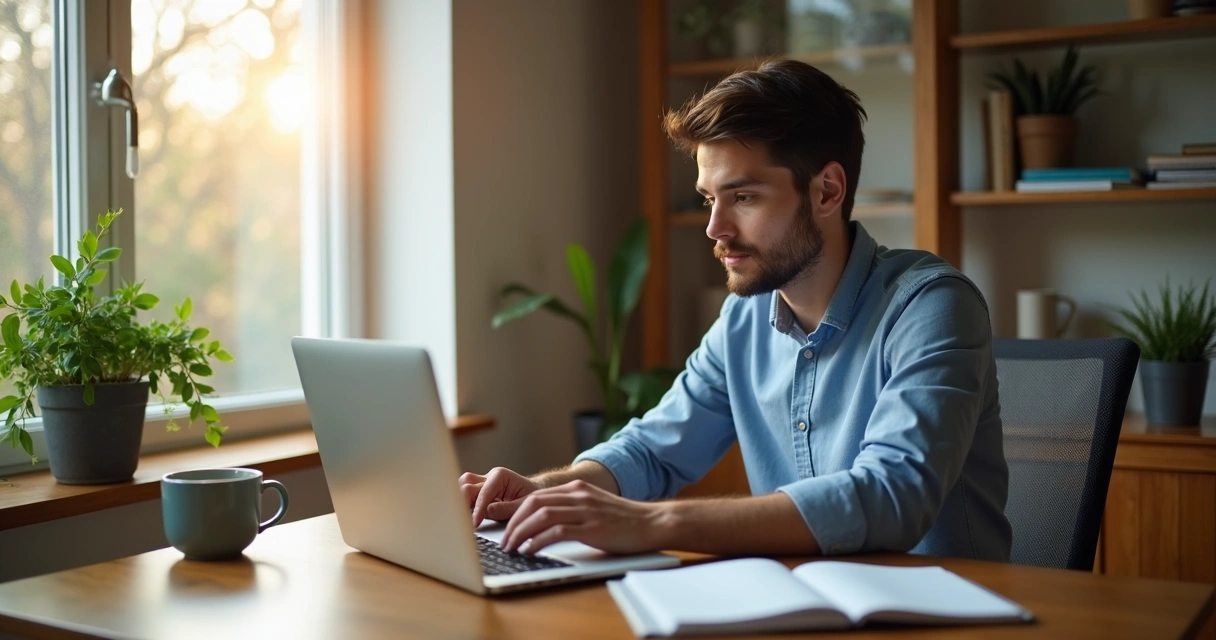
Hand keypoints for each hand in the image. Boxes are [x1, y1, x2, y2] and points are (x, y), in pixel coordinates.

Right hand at [460, 467, 541, 527]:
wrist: (535, 494)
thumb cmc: (531, 496)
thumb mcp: (523, 505)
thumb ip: (505, 509)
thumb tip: (486, 511)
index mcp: (500, 476)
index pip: (483, 493)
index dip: (478, 509)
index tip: (475, 523)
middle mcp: (488, 477)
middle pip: (466, 484)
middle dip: (464, 501)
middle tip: (466, 518)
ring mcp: (482, 483)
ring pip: (462, 485)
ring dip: (461, 500)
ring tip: (466, 516)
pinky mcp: (479, 492)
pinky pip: (466, 494)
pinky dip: (464, 504)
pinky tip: (467, 516)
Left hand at [501, 480, 664, 554]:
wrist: (653, 522)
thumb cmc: (625, 521)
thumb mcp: (595, 507)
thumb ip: (573, 509)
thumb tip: (545, 524)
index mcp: (577, 489)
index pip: (536, 496)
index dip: (515, 512)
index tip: (505, 528)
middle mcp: (579, 496)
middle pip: (533, 504)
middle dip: (513, 523)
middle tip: (504, 542)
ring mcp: (586, 510)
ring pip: (541, 516)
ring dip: (521, 532)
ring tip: (512, 548)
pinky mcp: (593, 528)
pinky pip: (558, 531)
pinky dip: (539, 541)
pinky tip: (531, 551)